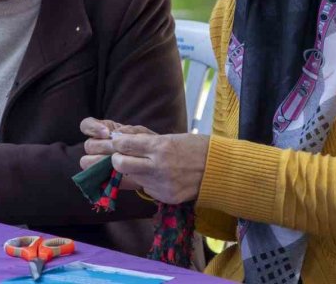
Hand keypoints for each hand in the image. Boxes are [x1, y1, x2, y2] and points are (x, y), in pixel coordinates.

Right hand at [80, 117, 155, 171]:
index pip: (87, 125)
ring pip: (87, 161)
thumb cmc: (146, 145)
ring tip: (120, 163)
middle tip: (119, 151)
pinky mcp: (102, 178)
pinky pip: (94, 178)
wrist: (153, 164)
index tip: (107, 134)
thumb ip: (130, 132)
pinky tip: (116, 176)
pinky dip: (101, 177)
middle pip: (89, 145)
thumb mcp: (142, 135)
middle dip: (104, 148)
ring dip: (102, 162)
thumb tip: (115, 135)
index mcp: (104, 131)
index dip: (93, 128)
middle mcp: (98, 145)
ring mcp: (98, 162)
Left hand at [91, 131, 208, 204]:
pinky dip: (148, 182)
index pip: (124, 144)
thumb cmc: (195, 147)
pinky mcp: (165, 197)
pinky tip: (159, 177)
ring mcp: (161, 184)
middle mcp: (158, 166)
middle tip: (121, 156)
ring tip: (143, 165)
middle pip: (120, 164)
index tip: (116, 141)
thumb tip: (121, 140)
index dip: (116, 142)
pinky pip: (146, 189)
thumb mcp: (171, 137)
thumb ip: (146, 140)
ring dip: (132, 171)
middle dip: (116, 159)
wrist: (219, 169)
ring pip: (132, 178)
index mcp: (160, 146)